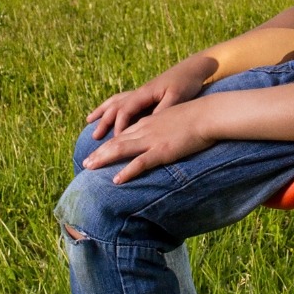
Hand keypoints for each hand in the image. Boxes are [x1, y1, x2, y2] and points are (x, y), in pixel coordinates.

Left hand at [83, 101, 214, 183]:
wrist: (208, 114)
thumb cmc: (197, 116)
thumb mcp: (175, 119)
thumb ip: (165, 127)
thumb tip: (162, 136)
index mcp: (149, 122)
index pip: (124, 134)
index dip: (109, 143)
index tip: (97, 151)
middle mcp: (146, 130)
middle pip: (116, 142)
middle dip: (99, 153)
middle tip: (85, 163)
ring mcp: (152, 140)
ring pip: (121, 150)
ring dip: (103, 159)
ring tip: (89, 168)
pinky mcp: (162, 151)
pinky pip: (140, 163)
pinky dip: (127, 171)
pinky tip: (116, 179)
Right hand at [86, 57, 210, 139]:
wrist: (193, 68)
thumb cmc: (186, 83)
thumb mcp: (177, 97)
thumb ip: (162, 109)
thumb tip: (148, 123)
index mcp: (145, 93)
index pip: (125, 111)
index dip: (118, 126)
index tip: (114, 141)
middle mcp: (139, 92)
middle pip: (115, 107)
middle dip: (103, 122)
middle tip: (93, 137)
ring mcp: (141, 92)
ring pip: (116, 102)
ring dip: (102, 112)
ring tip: (89, 121)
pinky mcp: (146, 94)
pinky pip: (123, 101)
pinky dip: (113, 107)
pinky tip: (110, 113)